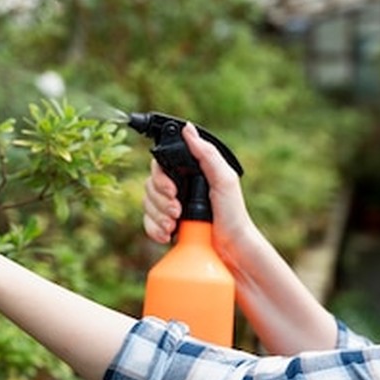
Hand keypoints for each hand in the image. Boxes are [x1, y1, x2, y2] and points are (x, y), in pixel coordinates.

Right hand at [141, 123, 254, 258]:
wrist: (232, 249)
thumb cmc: (233, 214)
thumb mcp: (224, 179)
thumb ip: (207, 154)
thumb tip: (187, 129)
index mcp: (190, 173)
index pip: (160, 166)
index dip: (160, 178)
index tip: (172, 190)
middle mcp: (179, 188)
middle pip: (150, 186)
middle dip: (160, 201)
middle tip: (177, 211)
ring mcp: (172, 208)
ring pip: (147, 205)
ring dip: (157, 216)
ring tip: (174, 226)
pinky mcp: (168, 227)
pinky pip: (148, 224)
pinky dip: (154, 230)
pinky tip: (167, 235)